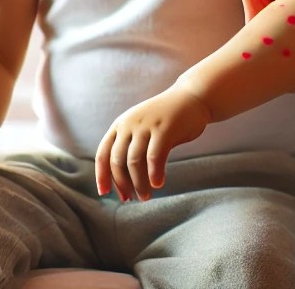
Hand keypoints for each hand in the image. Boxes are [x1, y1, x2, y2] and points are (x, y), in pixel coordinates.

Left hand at [95, 86, 213, 201]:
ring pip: (135, 162)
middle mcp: (130, 123)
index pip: (103, 154)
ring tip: (146, 196)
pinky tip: (158, 183)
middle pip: (117, 161)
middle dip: (122, 184)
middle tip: (130, 199)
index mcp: (121, 124)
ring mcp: (147, 124)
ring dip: (139, 184)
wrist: (193, 96)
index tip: (104, 193)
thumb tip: (121, 183)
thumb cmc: (166, 118)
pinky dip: (155, 174)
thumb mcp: (142, 128)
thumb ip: (130, 147)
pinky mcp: (165, 128)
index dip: (102, 176)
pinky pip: (154, 157)